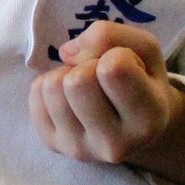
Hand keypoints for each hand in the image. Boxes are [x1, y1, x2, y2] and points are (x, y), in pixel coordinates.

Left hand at [30, 21, 184, 164]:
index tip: (127, 67)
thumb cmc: (141, 81)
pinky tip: (69, 97)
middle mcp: (115, 144)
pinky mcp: (52, 144)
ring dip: (65, 74)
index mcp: (148, 121)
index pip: (114, 68)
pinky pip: (35, 94)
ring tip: (85, 86)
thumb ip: (112, 36)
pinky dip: (48, 85)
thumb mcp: (144, 50)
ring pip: (52, 86)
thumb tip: (66, 53)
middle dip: (87, 66)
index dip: (117, 54)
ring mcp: (80, 149)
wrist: (133, 126)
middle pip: (77, 81)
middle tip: (101, 77)